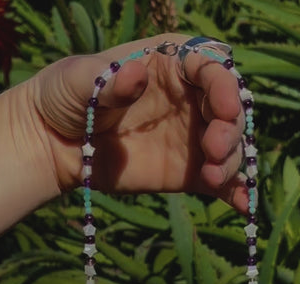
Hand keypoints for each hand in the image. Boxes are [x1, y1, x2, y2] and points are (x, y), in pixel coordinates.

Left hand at [31, 33, 247, 211]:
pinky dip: (234, 192)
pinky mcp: (189, 172)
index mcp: (171, 63)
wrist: (56, 145)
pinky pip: (218, 181)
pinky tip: (244, 205)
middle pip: (229, 110)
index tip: (225, 109)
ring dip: (231, 162)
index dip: (224, 86)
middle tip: (213, 151)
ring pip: (229, 147)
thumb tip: (135, 75)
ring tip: (212, 177)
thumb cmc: (66, 97)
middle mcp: (190, 98)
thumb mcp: (79, 80)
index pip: (211, 67)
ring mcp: (192, 138)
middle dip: (230, 129)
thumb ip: (108, 79)